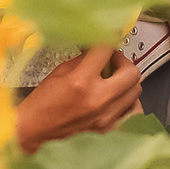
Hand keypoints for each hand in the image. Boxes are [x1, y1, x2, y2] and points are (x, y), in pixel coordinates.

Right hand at [15, 46, 143, 152]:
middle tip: (112, 60)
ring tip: (116, 80)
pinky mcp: (108, 130)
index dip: (109, 38)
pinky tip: (121, 98)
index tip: (110, 35)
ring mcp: (106, 118)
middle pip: (131, 71)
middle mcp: (97, 100)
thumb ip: (81, 60)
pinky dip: (130, 102)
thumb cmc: (41, 104)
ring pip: (136, 90)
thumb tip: (96, 50)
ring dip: (127, 80)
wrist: (33, 133)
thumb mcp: (58, 73)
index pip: (106, 51)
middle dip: (122, 60)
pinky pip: (134, 112)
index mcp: (80, 82)